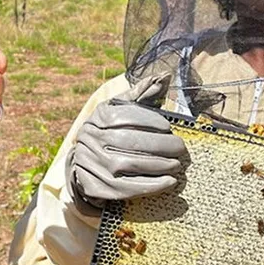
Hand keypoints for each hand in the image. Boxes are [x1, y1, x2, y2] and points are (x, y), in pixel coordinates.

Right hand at [68, 75, 186, 215]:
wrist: (83, 164)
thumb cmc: (111, 132)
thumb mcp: (120, 110)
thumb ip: (141, 94)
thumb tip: (163, 76)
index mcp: (98, 118)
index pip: (125, 117)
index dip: (149, 121)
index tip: (168, 127)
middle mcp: (91, 140)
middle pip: (130, 142)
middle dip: (160, 145)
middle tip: (180, 148)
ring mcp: (92, 164)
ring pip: (129, 165)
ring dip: (159, 166)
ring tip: (177, 165)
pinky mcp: (96, 186)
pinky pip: (127, 188)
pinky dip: (151, 185)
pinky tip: (168, 182)